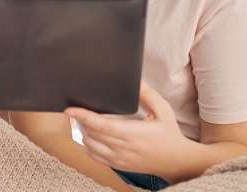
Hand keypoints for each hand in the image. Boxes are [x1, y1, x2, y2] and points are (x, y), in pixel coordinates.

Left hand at [65, 81, 197, 180]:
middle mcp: (124, 148)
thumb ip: (148, 95)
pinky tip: (90, 136)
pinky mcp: (118, 166)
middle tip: (77, 109)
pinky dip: (88, 146)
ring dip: (84, 133)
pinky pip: (95, 157)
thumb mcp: (163, 110)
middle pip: (91, 134)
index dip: (83, 117)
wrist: (177, 161)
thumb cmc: (169, 134)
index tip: (70, 109)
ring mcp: (120, 159)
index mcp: (133, 134)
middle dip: (81, 121)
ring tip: (84, 121)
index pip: (101, 125)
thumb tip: (136, 80)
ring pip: (90, 146)